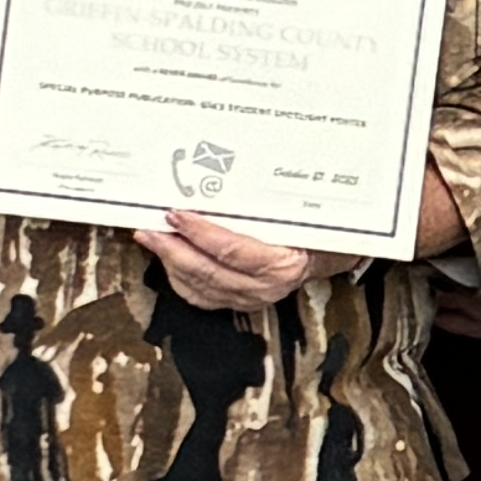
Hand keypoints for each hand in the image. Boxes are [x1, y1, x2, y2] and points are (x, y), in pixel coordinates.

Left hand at [142, 206, 332, 313]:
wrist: (329, 255)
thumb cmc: (315, 230)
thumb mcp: (302, 214)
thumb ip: (271, 204)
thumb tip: (229, 177)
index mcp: (283, 263)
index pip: (232, 251)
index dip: (200, 234)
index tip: (177, 215)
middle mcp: (265, 287)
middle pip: (208, 272)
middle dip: (173, 249)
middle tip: (150, 228)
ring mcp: (249, 298)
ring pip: (200, 286)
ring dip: (170, 262)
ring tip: (151, 238)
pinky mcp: (237, 303)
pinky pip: (200, 296)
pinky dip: (180, 277)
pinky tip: (168, 258)